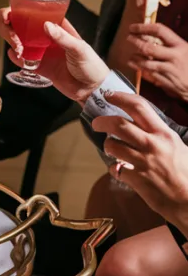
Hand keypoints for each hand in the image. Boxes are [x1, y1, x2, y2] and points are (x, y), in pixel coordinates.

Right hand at [0, 8, 107, 101]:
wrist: (92, 90)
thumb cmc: (91, 65)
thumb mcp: (79, 48)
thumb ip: (62, 37)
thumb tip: (46, 24)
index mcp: (58, 27)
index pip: (37, 12)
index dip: (21, 10)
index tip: (12, 14)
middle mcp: (47, 37)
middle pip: (22, 26)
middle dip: (11, 28)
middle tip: (13, 37)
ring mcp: (42, 52)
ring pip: (20, 42)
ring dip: (13, 42)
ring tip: (17, 48)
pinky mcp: (40, 67)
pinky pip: (24, 60)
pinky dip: (16, 58)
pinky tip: (15, 56)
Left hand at [92, 91, 187, 226]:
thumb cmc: (186, 172)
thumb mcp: (178, 146)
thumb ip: (159, 135)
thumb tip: (142, 125)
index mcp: (164, 133)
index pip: (139, 107)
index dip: (121, 98)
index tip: (109, 96)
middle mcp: (152, 145)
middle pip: (119, 125)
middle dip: (102, 121)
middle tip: (97, 123)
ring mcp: (143, 163)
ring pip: (113, 146)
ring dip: (108, 145)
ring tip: (111, 148)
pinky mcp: (136, 180)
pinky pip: (115, 169)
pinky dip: (114, 169)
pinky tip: (120, 169)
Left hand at [127, 21, 187, 100]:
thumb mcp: (187, 50)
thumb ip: (171, 43)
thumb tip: (151, 34)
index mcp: (181, 46)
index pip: (160, 31)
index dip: (144, 28)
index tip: (134, 27)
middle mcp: (175, 57)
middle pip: (150, 48)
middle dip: (136, 42)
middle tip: (129, 38)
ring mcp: (169, 70)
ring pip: (147, 63)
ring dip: (136, 58)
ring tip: (131, 55)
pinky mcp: (165, 82)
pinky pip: (149, 75)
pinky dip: (139, 69)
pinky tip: (134, 65)